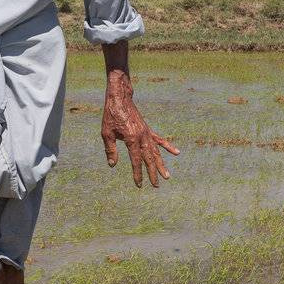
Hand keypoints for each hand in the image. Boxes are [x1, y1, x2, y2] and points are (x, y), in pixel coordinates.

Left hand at [101, 71, 178, 187]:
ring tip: (167, 176)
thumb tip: (112, 165)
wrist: (120, 98)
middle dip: (153, 173)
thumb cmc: (111, 115)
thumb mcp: (106, 133)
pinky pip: (159, 140)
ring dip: (161, 164)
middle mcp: (142, 137)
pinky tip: (177, 152)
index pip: (136, 161)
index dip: (138, 174)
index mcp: (132, 139)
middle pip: (149, 159)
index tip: (139, 184)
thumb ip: (110, 149)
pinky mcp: (147, 129)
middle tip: (156, 185)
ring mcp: (146, 133)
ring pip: (156, 152)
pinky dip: (168, 147)